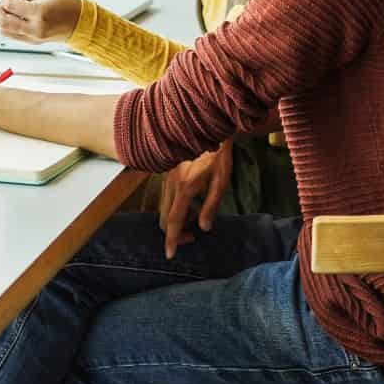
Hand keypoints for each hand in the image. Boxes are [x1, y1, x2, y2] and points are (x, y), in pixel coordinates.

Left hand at [0, 0, 81, 44]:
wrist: (80, 23)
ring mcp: (32, 37)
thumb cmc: (67, 5)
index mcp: (39, 13)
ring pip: (4, 29)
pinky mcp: (31, 42)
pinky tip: (8, 14)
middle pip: (2, 20)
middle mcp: (34, 28)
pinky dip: (5, 24)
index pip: (10, 3)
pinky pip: (11, 34)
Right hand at [158, 140, 233, 258]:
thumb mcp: (221, 181)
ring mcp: (167, 177)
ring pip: (163, 208)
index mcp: (185, 188)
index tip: (170, 255)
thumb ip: (211, 206)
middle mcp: (171, 184)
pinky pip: (165, 197)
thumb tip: (203, 228)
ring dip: (175, 219)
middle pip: (164, 218)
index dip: (172, 239)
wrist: (208, 128)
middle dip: (174, 232)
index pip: (174, 220)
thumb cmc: (219, 155)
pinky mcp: (167, 172)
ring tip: (194, 219)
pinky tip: (189, 204)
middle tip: (192, 236)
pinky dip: (174, 207)